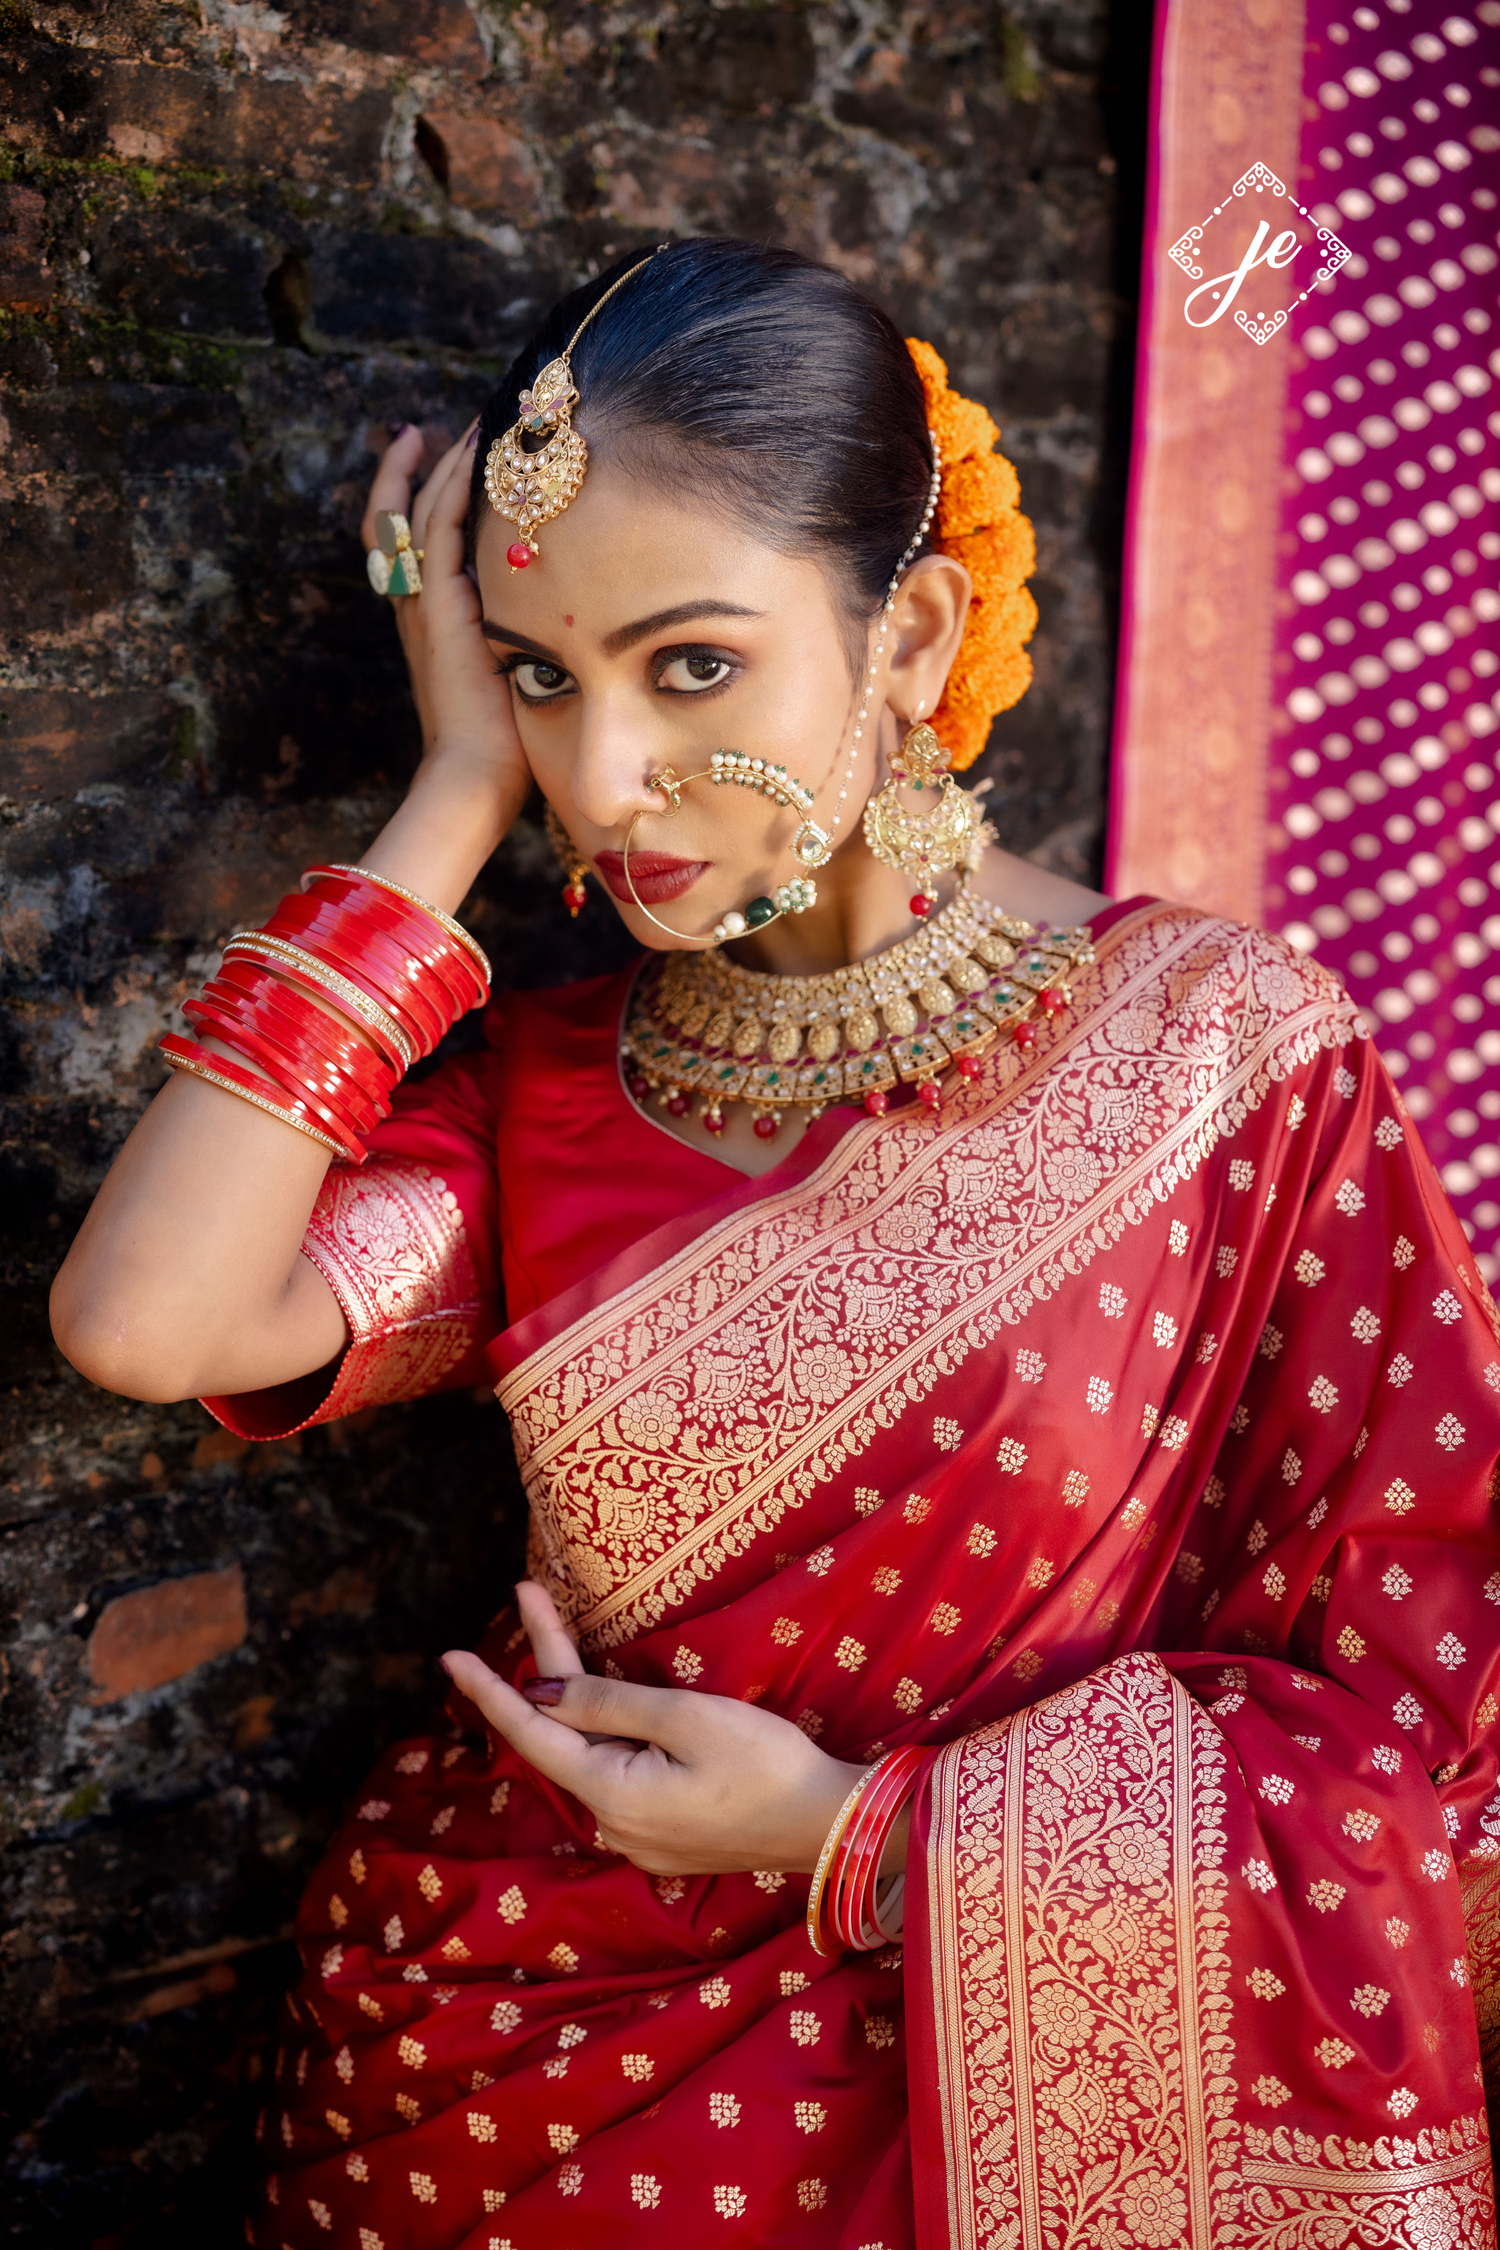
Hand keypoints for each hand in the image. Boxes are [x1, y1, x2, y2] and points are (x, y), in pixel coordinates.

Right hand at [362, 424, 530, 838]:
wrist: (477, 777)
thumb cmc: (505, 744)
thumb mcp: (517, 674)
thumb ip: (527, 638)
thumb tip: (573, 615)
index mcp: (434, 622)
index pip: (419, 541)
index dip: (431, 495)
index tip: (461, 456)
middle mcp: (418, 606)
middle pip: (407, 514)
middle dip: (433, 466)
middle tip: (464, 423)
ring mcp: (422, 604)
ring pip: (419, 510)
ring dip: (445, 463)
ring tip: (472, 424)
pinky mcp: (437, 607)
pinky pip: (436, 528)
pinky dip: (450, 485)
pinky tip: (472, 452)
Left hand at [443, 1581, 865, 1876]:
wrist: (831, 1825)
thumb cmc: (766, 1764)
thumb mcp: (686, 1719)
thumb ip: (608, 1705)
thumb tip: (540, 1696)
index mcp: (611, 1793)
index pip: (531, 1733)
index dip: (489, 1691)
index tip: (449, 1654)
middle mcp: (612, 1822)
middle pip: (563, 1732)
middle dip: (546, 1663)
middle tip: (527, 1593)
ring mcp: (639, 1831)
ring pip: (591, 1749)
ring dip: (576, 1692)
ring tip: (562, 1628)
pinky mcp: (665, 1830)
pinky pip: (618, 1769)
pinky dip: (604, 1725)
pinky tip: (604, 1698)